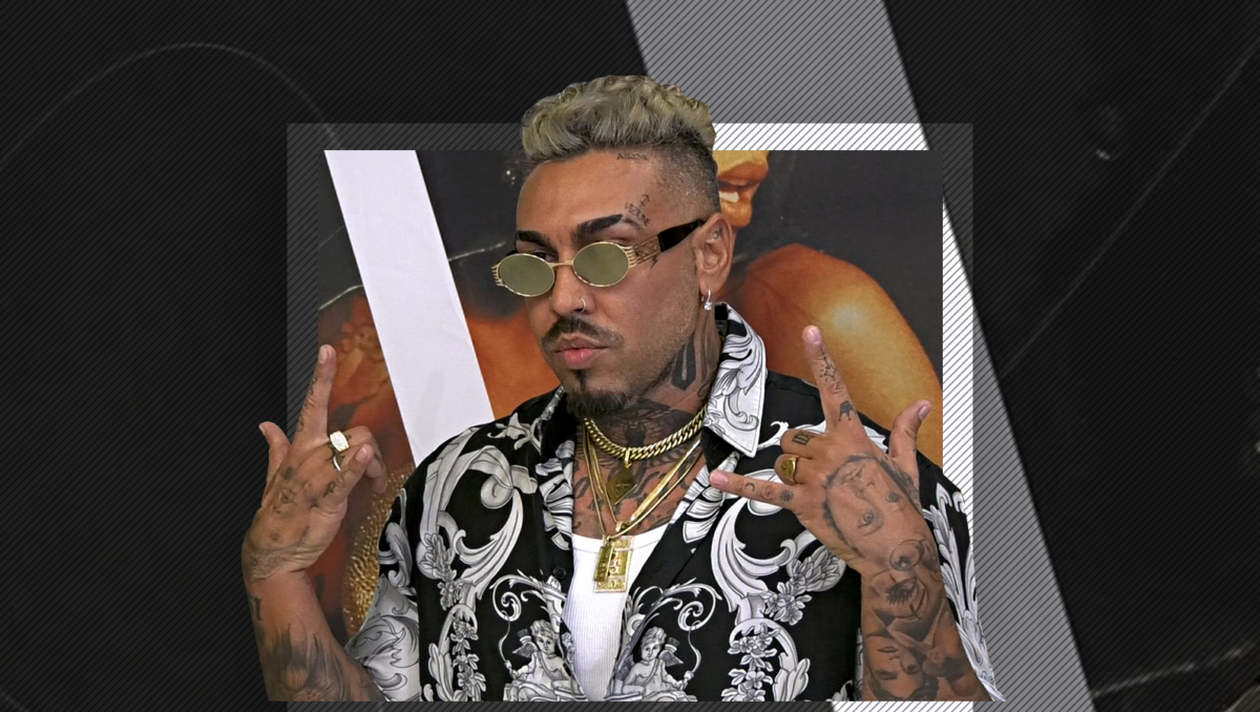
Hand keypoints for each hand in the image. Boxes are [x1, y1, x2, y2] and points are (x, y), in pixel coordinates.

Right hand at [241, 345, 388, 583]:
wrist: (274, 548)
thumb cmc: (281, 510)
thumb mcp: (277, 473)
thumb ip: (277, 446)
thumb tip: (266, 425)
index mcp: (300, 447)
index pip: (312, 403)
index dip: (321, 376)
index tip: (326, 350)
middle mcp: (310, 455)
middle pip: (355, 432)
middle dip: (373, 450)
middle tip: (375, 472)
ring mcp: (318, 476)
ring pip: (358, 450)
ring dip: (375, 466)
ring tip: (374, 484)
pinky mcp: (328, 498)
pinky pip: (346, 477)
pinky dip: (358, 466)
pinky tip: (368, 458)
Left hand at [709, 324, 937, 592]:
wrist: (895, 547)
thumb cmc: (900, 507)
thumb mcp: (905, 464)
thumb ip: (905, 431)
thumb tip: (922, 404)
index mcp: (853, 436)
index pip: (835, 387)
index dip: (822, 357)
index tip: (810, 330)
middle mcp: (829, 450)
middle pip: (794, 438)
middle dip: (801, 455)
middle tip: (826, 479)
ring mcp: (813, 477)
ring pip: (783, 463)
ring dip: (793, 475)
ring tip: (822, 495)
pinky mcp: (801, 503)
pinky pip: (763, 490)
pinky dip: (737, 486)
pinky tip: (714, 480)